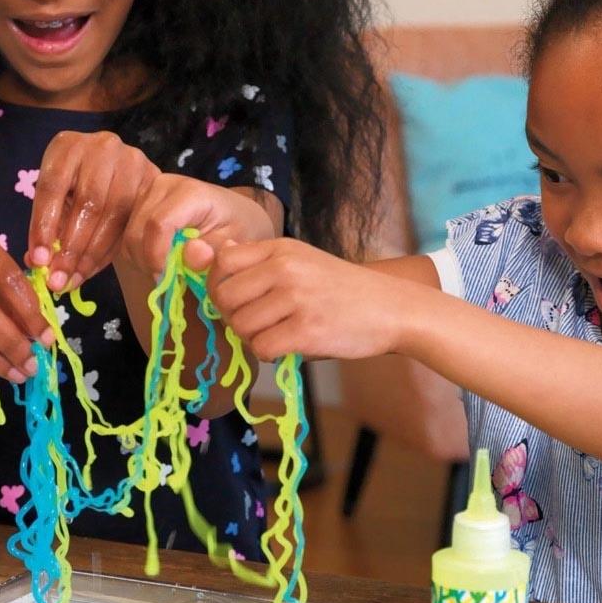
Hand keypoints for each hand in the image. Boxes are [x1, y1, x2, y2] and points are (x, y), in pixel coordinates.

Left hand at [26, 130, 159, 291]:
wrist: (116, 176)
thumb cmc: (77, 190)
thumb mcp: (57, 201)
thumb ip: (46, 227)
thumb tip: (37, 263)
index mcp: (67, 145)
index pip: (52, 187)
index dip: (44, 226)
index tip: (39, 261)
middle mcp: (102, 146)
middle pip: (87, 202)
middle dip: (72, 248)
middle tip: (59, 280)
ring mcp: (131, 161)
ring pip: (113, 215)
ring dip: (93, 253)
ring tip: (76, 279)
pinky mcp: (152, 179)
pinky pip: (133, 221)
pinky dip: (112, 250)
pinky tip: (97, 268)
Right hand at [120, 173, 278, 278]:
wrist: (235, 213)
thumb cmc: (237, 229)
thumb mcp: (233, 244)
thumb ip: (213, 252)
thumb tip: (190, 254)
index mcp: (190, 192)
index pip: (159, 224)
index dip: (157, 256)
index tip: (165, 279)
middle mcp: (163, 184)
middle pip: (137, 231)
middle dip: (148, 262)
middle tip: (168, 278)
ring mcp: (148, 191)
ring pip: (128, 236)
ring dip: (142, 259)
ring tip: (166, 267)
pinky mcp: (138, 201)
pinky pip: (125, 235)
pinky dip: (138, 253)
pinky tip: (159, 257)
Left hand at [205, 238, 402, 361]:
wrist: (390, 307)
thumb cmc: (340, 288)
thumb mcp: (300, 259)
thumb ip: (258, 260)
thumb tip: (211, 252)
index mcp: (281, 249)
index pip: (222, 262)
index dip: (219, 285)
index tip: (236, 299)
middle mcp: (286, 268)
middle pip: (224, 297)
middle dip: (233, 316)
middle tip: (257, 323)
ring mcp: (296, 299)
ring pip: (241, 326)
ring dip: (252, 338)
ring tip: (276, 334)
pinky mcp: (307, 330)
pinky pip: (262, 348)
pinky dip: (269, 353)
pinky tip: (287, 347)